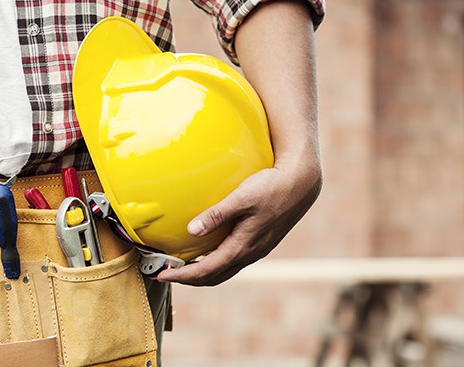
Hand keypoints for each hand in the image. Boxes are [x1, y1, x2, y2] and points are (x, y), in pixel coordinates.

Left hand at [156, 160, 321, 285]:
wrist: (302, 183)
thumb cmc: (272, 187)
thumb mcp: (242, 197)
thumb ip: (216, 214)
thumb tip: (191, 230)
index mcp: (243, 247)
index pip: (206, 271)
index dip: (182, 276)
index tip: (161, 275)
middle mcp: (250, 253)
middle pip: (214, 277)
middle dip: (189, 279)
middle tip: (166, 273)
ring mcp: (256, 249)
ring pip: (224, 270)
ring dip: (202, 272)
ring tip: (182, 266)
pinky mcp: (260, 241)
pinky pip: (233, 260)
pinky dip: (215, 262)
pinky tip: (207, 249)